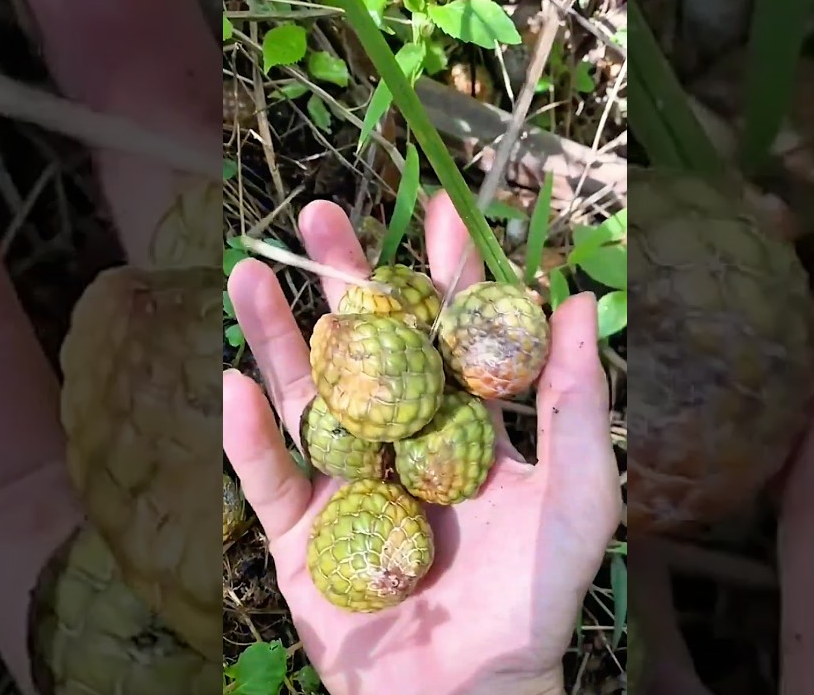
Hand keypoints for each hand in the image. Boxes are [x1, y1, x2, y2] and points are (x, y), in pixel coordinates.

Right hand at [223, 195, 622, 694]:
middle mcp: (402, 443)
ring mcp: (346, 483)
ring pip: (305, 395)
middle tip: (320, 215)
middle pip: (368, 346)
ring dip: (276, 335)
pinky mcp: (299, 532)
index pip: (455, 333)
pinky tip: (231, 382)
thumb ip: (577, 408)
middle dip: (344, 280)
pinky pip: (266, 475)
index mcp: (467, 429)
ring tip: (248, 271)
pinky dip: (245, 434)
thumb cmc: (535, 605)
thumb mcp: (578, 502)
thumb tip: (582, 303)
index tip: (436, 208)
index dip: (447, 270)